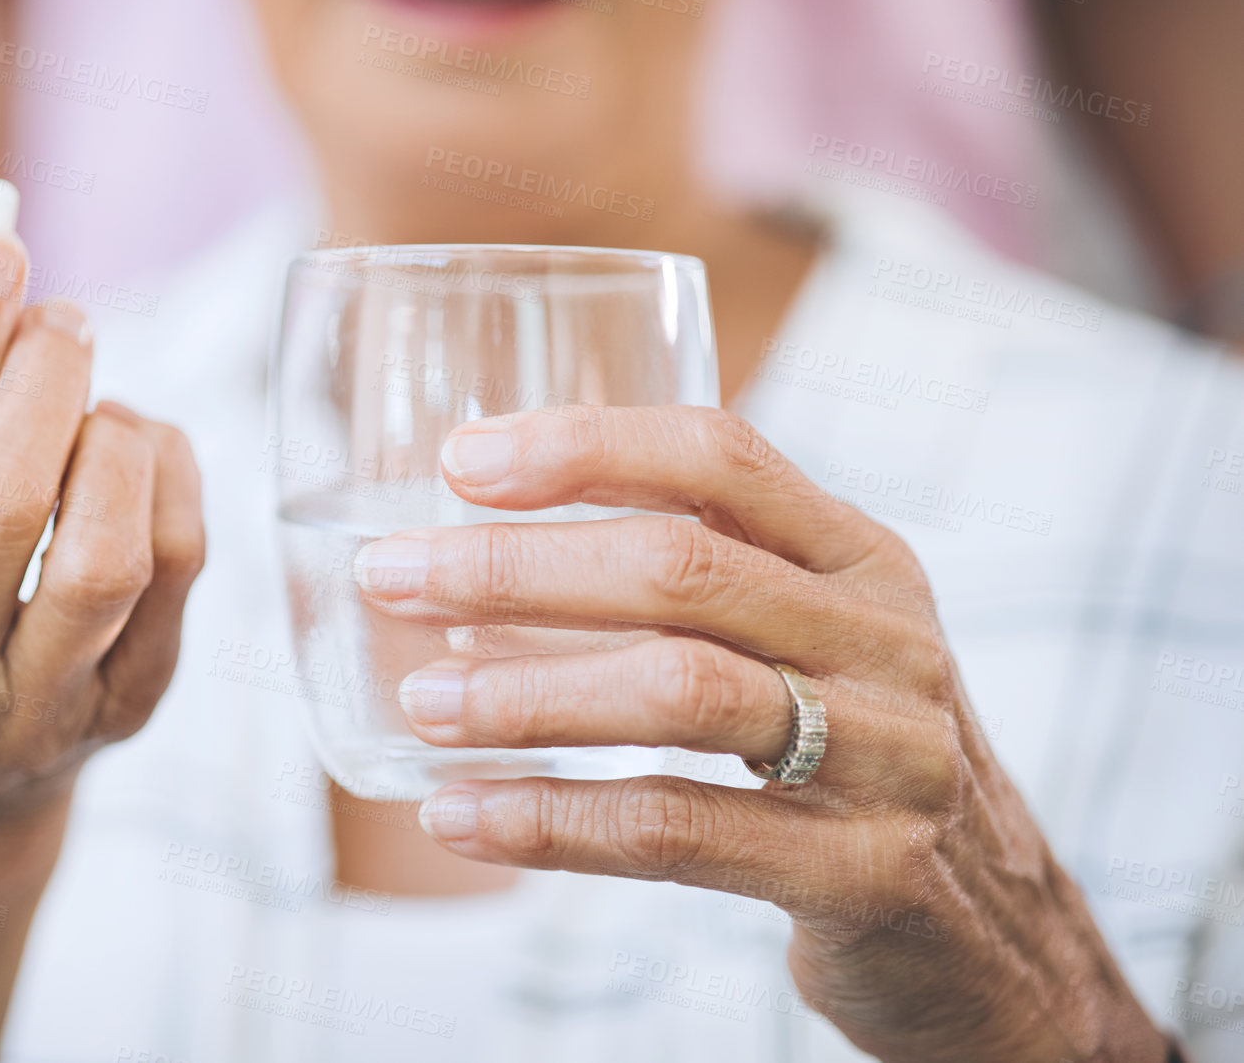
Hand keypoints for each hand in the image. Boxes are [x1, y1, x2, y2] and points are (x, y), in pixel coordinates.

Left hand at [356, 406, 1166, 1062]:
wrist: (995, 938)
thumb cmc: (854, 762)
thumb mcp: (810, 647)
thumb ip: (693, 596)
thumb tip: (475, 581)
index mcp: (862, 560)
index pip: (720, 456)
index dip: (584, 445)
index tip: (459, 459)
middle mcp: (885, 639)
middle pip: (681, 569)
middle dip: (515, 566)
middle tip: (389, 574)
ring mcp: (890, 755)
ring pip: (680, 692)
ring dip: (525, 692)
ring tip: (419, 702)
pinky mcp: (866, 871)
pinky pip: (683, 829)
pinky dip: (555, 818)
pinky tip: (462, 815)